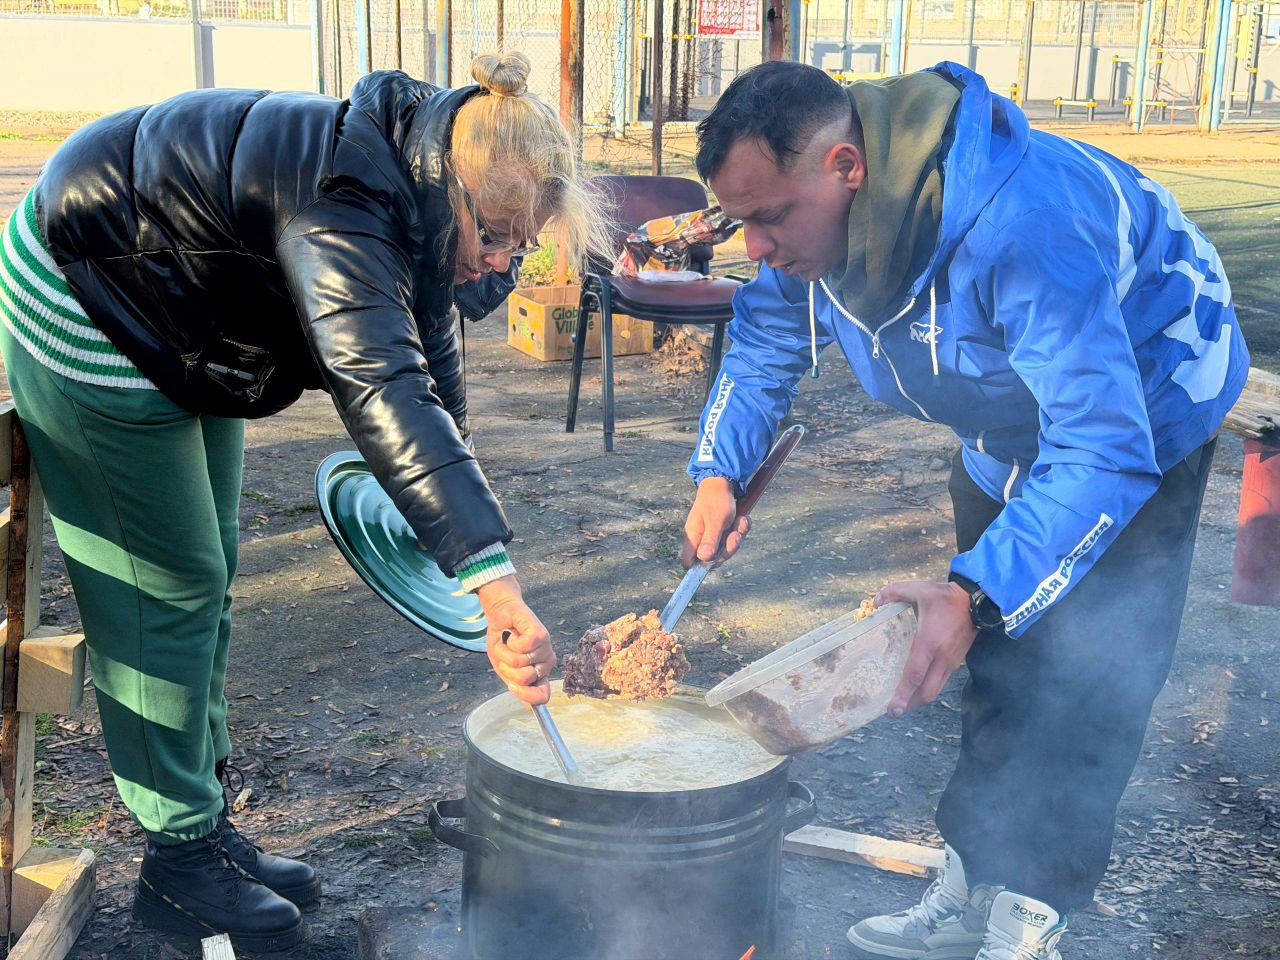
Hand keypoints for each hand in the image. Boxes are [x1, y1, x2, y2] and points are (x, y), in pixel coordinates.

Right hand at [477, 574, 555, 705]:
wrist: (500, 614)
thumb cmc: (503, 640)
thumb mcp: (504, 668)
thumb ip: (517, 686)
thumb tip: (531, 709)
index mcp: (538, 674)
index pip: (542, 696)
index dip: (525, 695)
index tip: (511, 685)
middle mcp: (545, 663)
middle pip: (523, 679)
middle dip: (506, 668)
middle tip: (506, 654)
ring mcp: (546, 648)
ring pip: (520, 663)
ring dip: (505, 652)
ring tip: (508, 642)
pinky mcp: (541, 634)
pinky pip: (523, 648)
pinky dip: (510, 641)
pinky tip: (512, 634)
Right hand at [680, 476, 750, 567]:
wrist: (723, 482)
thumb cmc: (716, 500)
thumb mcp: (716, 521)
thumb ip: (710, 540)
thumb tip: (703, 558)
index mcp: (693, 537)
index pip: (688, 562)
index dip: (699, 567)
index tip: (715, 560)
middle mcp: (700, 539)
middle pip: (713, 559)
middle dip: (728, 547)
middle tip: (734, 532)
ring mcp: (712, 536)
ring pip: (726, 549)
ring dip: (737, 535)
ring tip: (740, 520)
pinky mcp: (722, 532)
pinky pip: (733, 538)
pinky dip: (740, 529)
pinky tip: (742, 518)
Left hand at [879, 580, 976, 715]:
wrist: (978, 600)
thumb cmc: (945, 596)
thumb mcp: (918, 589)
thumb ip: (893, 592)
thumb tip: (874, 602)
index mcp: (929, 642)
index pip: (915, 675)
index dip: (903, 694)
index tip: (893, 709)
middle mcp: (942, 658)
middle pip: (926, 692)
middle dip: (910, 704)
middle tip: (893, 710)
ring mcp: (952, 662)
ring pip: (935, 690)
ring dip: (919, 699)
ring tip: (903, 703)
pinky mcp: (957, 662)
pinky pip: (941, 682)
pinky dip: (928, 689)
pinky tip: (918, 687)